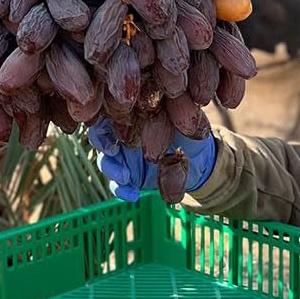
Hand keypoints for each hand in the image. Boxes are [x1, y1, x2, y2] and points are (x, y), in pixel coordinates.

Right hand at [87, 119, 216, 201]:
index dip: (107, 115)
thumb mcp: (185, 119)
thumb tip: (165, 103)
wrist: (200, 159)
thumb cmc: (189, 131)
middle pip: (99, 134)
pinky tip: (134, 195)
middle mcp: (122, 133)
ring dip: (111, 169)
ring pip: (105, 160)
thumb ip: (174, 112)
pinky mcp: (128, 177)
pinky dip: (121, 190)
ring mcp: (123, 156)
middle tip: (112, 150)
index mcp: (133, 114)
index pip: (111, 110)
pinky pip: (117, 184)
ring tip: (125, 177)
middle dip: (102, 142)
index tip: (115, 122)